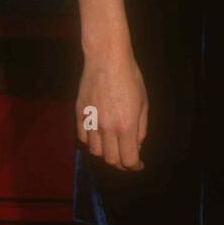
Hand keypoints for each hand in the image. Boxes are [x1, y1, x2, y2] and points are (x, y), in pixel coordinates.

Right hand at [75, 51, 147, 170]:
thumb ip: (141, 127)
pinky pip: (83, 137)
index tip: (138, 164)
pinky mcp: (79, 114)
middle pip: (111, 159)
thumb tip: (136, 145)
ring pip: (95, 151)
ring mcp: (91, 121)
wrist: (106, 59)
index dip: (134, 165)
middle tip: (126, 157)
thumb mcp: (143, 103)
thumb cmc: (130, 78)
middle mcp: (107, 128)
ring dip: (105, 152)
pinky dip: (91, 141)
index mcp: (126, 126)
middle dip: (121, 162)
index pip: (128, 159)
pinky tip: (99, 134)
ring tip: (112, 145)